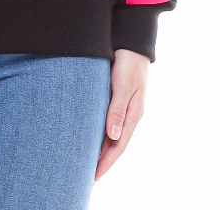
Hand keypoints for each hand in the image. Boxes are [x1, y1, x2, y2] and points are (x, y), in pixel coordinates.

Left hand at [94, 48, 149, 182]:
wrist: (131, 43)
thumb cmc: (128, 63)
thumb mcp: (123, 86)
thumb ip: (117, 109)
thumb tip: (113, 136)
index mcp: (133, 114)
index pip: (119, 145)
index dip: (106, 162)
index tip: (94, 177)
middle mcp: (129, 114)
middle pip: (115, 144)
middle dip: (102, 161)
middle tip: (87, 177)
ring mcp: (123, 107)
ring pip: (110, 134)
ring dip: (100, 149)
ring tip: (86, 162)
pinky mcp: (115, 99)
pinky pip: (107, 122)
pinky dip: (99, 133)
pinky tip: (89, 136)